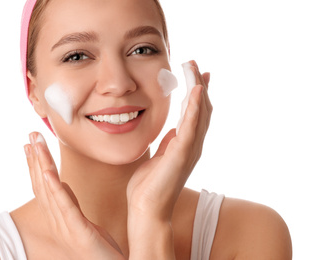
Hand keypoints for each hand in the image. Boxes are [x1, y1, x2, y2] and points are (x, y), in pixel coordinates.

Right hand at [24, 133, 124, 259]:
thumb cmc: (99, 250)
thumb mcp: (83, 223)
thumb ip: (70, 204)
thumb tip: (62, 183)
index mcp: (60, 217)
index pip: (43, 186)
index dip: (35, 164)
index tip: (29, 144)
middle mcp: (58, 220)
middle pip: (42, 185)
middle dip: (35, 159)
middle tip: (31, 135)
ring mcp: (66, 226)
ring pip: (49, 191)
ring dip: (41, 166)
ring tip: (35, 144)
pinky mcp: (78, 232)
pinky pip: (64, 206)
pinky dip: (54, 189)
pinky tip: (48, 173)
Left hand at [127, 60, 211, 220]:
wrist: (145, 208)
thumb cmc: (148, 185)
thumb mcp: (158, 156)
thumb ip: (168, 143)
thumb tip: (173, 130)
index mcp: (185, 145)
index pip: (195, 114)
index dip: (197, 94)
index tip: (197, 75)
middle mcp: (192, 146)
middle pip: (202, 109)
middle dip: (199, 85)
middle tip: (195, 64)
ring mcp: (189, 150)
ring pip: (200, 114)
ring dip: (199, 89)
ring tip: (195, 68)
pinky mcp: (182, 154)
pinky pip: (191, 127)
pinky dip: (196, 108)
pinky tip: (197, 91)